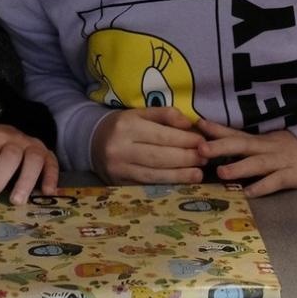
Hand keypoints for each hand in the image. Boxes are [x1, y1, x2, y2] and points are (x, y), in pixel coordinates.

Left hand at [0, 123, 58, 205]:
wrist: (3, 136)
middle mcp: (14, 138)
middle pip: (9, 156)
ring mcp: (32, 145)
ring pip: (33, 159)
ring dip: (26, 180)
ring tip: (16, 202)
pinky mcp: (47, 155)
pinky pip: (53, 163)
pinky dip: (52, 177)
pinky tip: (47, 193)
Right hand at [91, 107, 206, 184]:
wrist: (92, 141)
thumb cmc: (123, 125)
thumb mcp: (140, 112)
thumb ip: (165, 115)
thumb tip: (189, 124)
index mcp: (127, 126)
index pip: (162, 135)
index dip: (185, 140)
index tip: (202, 142)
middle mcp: (120, 148)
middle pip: (159, 156)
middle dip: (185, 158)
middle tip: (205, 158)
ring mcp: (118, 169)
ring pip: (154, 174)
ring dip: (179, 175)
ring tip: (198, 173)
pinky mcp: (118, 183)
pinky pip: (146, 185)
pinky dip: (166, 184)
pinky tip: (181, 182)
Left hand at [194, 121, 296, 197]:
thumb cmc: (289, 149)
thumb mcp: (267, 143)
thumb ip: (245, 145)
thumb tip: (215, 145)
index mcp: (259, 140)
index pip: (235, 132)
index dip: (216, 129)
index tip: (197, 124)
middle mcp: (267, 148)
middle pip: (242, 144)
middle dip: (221, 146)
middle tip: (201, 149)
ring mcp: (280, 161)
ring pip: (257, 163)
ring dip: (240, 167)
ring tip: (222, 172)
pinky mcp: (292, 175)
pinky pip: (276, 181)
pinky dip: (263, 186)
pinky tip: (250, 193)